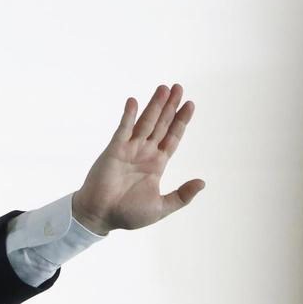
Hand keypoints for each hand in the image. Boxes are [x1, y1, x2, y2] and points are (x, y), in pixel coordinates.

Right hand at [72, 84, 204, 234]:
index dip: (181, 121)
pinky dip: (129, 115)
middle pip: (161, 124)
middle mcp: (144, 153)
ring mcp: (129, 149)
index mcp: (157, 164)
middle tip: (178, 87)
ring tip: (164, 88)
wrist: (101, 216)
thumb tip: (202, 182)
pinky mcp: (114, 150)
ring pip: (146, 122)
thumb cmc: (128, 214)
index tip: (190, 104)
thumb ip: (182, 195)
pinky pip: (123, 129)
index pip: (172, 137)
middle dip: (170, 106)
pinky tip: (134, 101)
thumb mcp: (161, 207)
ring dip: (154, 105)